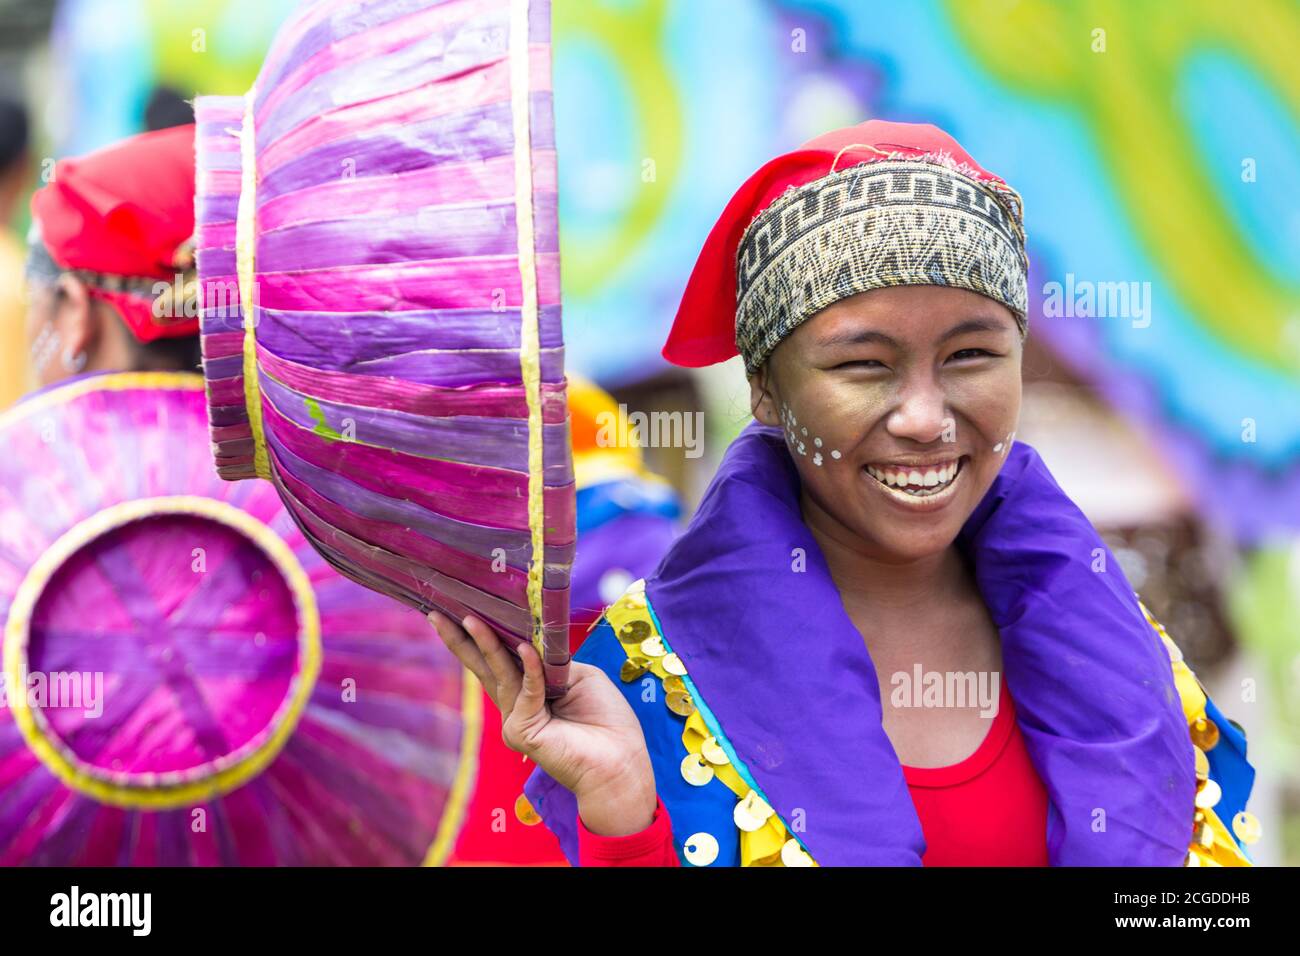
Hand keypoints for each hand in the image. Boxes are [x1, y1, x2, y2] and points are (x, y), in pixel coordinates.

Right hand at [428, 610, 656, 835]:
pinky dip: (530, 667)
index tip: (464, 609)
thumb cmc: (606, 720)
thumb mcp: (579, 676)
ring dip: (484, 642)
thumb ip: (551, 661)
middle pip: (484, 666)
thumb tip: (528, 647)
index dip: (484, 636)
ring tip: (468, 618)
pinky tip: (524, 648)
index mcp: (529, 691)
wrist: (620, 762)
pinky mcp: (521, 731)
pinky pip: (526, 689)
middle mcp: (516, 705)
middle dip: (460, 640)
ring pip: (499, 672)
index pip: (500, 660)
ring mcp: (515, 719)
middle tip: (436, 614)